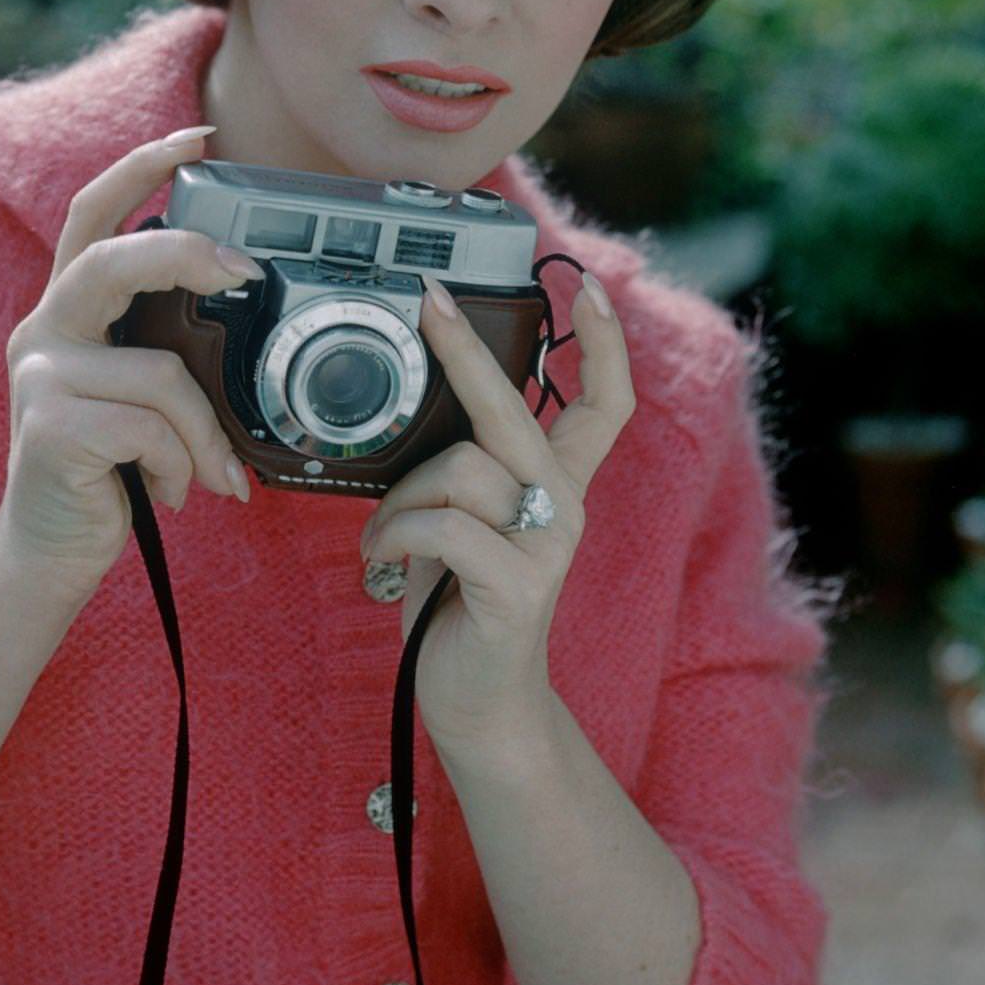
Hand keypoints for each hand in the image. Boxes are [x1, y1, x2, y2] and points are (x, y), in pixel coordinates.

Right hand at [0, 128, 257, 595]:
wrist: (51, 553)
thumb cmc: (110, 467)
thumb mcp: (134, 391)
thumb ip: (160, 342)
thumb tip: (242, 304)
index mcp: (68, 310)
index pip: (93, 214)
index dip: (140, 168)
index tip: (197, 137)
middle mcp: (42, 329)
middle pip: (112, 262)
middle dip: (185, 256)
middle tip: (245, 272)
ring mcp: (40, 376)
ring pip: (160, 372)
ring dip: (205, 433)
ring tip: (212, 474)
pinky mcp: (48, 426)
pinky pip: (151, 428)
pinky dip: (181, 464)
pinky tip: (174, 492)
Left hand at [358, 271, 635, 754]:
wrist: (476, 702)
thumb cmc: (458, 601)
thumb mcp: (464, 520)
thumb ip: (463, 469)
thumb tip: (415, 410)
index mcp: (555, 482)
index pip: (603, 402)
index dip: (602, 341)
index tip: (581, 281)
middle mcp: (563, 505)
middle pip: (518, 410)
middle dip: (468, 350)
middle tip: (429, 300)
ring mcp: (547, 546)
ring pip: (459, 469)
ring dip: (399, 499)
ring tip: (382, 537)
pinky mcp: (518, 587)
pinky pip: (442, 527)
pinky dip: (396, 537)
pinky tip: (381, 562)